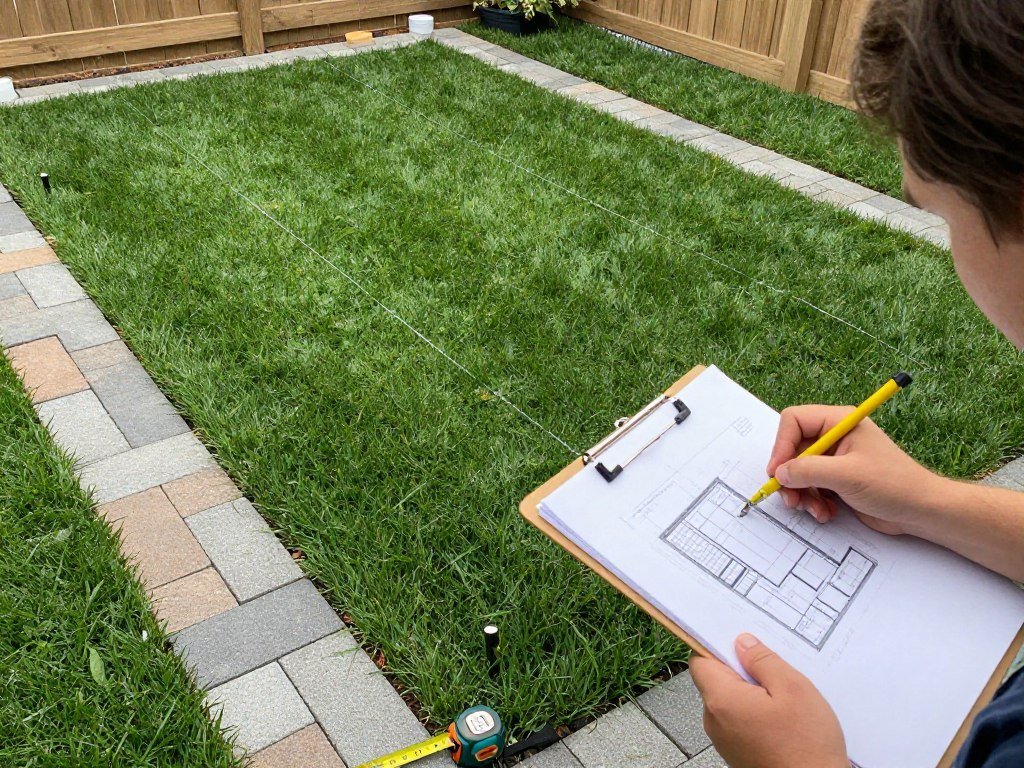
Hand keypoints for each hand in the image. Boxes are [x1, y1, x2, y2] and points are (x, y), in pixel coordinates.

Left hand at [690, 634, 847, 767]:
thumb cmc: (807, 746)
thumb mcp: (793, 687)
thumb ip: (763, 660)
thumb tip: (743, 643)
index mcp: (721, 700)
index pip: (700, 661)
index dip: (719, 647)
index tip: (739, 641)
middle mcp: (715, 721)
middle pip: (715, 680)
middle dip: (741, 670)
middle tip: (772, 670)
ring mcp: (724, 739)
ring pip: (729, 700)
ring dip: (750, 692)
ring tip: (781, 697)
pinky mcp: (737, 751)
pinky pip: (738, 720)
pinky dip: (754, 712)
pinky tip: (780, 716)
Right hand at [766, 405, 944, 534]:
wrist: (921, 511)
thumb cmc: (893, 485)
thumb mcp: (846, 475)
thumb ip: (808, 471)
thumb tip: (780, 473)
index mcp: (840, 421)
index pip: (794, 421)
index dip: (782, 445)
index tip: (778, 471)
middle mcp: (835, 436)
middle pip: (793, 449)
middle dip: (790, 476)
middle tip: (790, 498)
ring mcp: (836, 459)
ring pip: (799, 471)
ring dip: (801, 493)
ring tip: (813, 509)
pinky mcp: (837, 479)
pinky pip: (810, 487)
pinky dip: (812, 501)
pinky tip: (826, 512)